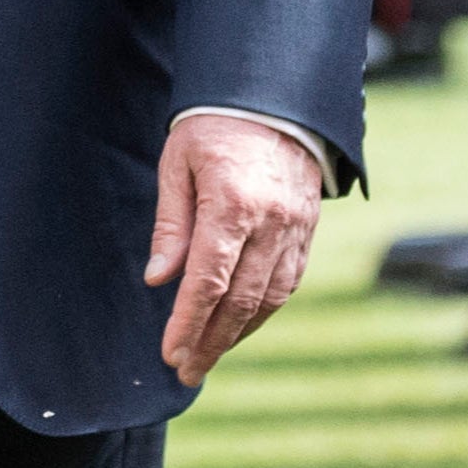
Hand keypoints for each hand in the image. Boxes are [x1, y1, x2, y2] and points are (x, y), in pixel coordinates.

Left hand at [144, 109, 328, 384]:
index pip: (208, 281)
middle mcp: (271, 222)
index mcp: (233, 204)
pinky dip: (264, 310)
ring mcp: (296, 228)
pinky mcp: (308, 229)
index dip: (189, 323)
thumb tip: (159, 279)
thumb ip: (171, 224)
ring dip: (238, 334)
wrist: (276, 97)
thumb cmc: (214, 126)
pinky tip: (241, 325)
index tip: (171, 353)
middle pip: (241, 301)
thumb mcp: (177, 164)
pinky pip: (288, 281)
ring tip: (209, 355)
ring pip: (269, 298)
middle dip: (211, 342)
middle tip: (186, 370)